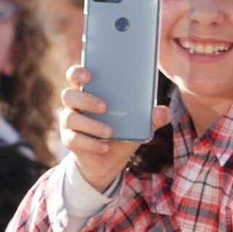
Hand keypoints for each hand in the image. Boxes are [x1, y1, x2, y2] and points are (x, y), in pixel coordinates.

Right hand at [59, 64, 171, 192]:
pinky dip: (91, 143)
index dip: (78, 72)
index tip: (89, 74)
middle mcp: (75, 104)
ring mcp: (69, 122)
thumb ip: (152, 117)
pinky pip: (74, 140)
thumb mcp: (139, 124)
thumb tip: (163, 112)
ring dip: (91, 125)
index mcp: (89, 90)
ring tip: (110, 132)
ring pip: (70, 118)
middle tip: (106, 106)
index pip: (75, 75)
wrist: (109, 159)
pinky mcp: (69, 140)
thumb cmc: (122, 131)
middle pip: (69, 95)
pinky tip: (105, 146)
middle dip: (86, 99)